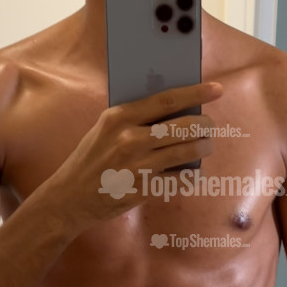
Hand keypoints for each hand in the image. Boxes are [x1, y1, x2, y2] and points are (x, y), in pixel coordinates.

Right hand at [41, 81, 223, 232]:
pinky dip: (192, 176)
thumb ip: (134, 118)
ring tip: (205, 146)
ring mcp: (137, 166)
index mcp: (119, 117)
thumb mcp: (104, 129)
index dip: (195, 93)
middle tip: (209, 127)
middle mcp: (129, 139)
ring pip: (188, 151)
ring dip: (204, 148)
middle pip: (184, 126)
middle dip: (205, 125)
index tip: (217, 89)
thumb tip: (176, 109)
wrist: (69, 197)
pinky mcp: (143, 190)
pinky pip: (182, 179)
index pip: (166, 100)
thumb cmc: (90, 159)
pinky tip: (192, 173)